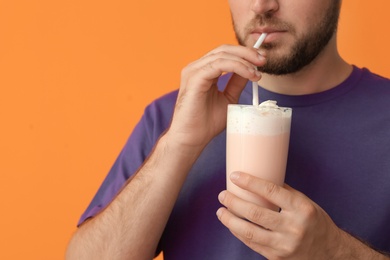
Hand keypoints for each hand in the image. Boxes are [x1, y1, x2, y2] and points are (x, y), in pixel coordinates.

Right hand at [167, 45, 265, 149]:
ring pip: (222, 55)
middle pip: (224, 49)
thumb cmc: (206, 123)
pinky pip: (219, 65)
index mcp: (203, 71)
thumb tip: (252, 70)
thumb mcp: (228, 98)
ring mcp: (193, 72)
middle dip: (246, 52)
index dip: (244, 53)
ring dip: (244, 60)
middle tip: (263, 60)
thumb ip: (236, 83)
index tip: (262, 61)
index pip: (225, 53)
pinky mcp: (195, 78)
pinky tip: (248, 75)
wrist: (192, 138)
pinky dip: (237, 67)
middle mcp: (196, 68)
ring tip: (257, 72)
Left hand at [217, 172, 343, 259]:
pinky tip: (231, 224)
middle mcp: (293, 227)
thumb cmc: (315, 222)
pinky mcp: (277, 257)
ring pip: (249, 232)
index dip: (249, 182)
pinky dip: (238, 233)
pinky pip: (252, 244)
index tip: (235, 176)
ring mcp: (284, 245)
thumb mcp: (305, 202)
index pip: (270, 191)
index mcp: (301, 208)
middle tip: (222, 195)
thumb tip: (259, 179)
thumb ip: (283, 192)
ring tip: (220, 211)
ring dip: (230, 220)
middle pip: (255, 213)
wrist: (330, 252)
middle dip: (233, 202)